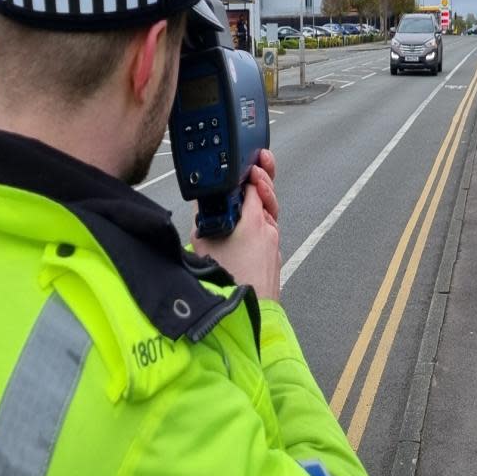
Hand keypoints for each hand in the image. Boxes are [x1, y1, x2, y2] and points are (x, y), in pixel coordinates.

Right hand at [193, 150, 280, 300]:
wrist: (248, 310)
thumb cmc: (227, 280)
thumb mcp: (204, 243)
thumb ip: (203, 219)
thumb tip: (201, 206)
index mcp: (253, 220)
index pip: (253, 186)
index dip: (249, 173)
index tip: (245, 166)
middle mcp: (268, 229)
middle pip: (267, 197)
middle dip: (263, 179)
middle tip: (259, 164)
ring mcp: (274, 244)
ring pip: (269, 216)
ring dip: (261, 202)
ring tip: (254, 190)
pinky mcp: (275, 257)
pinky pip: (269, 233)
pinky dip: (262, 223)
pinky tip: (251, 224)